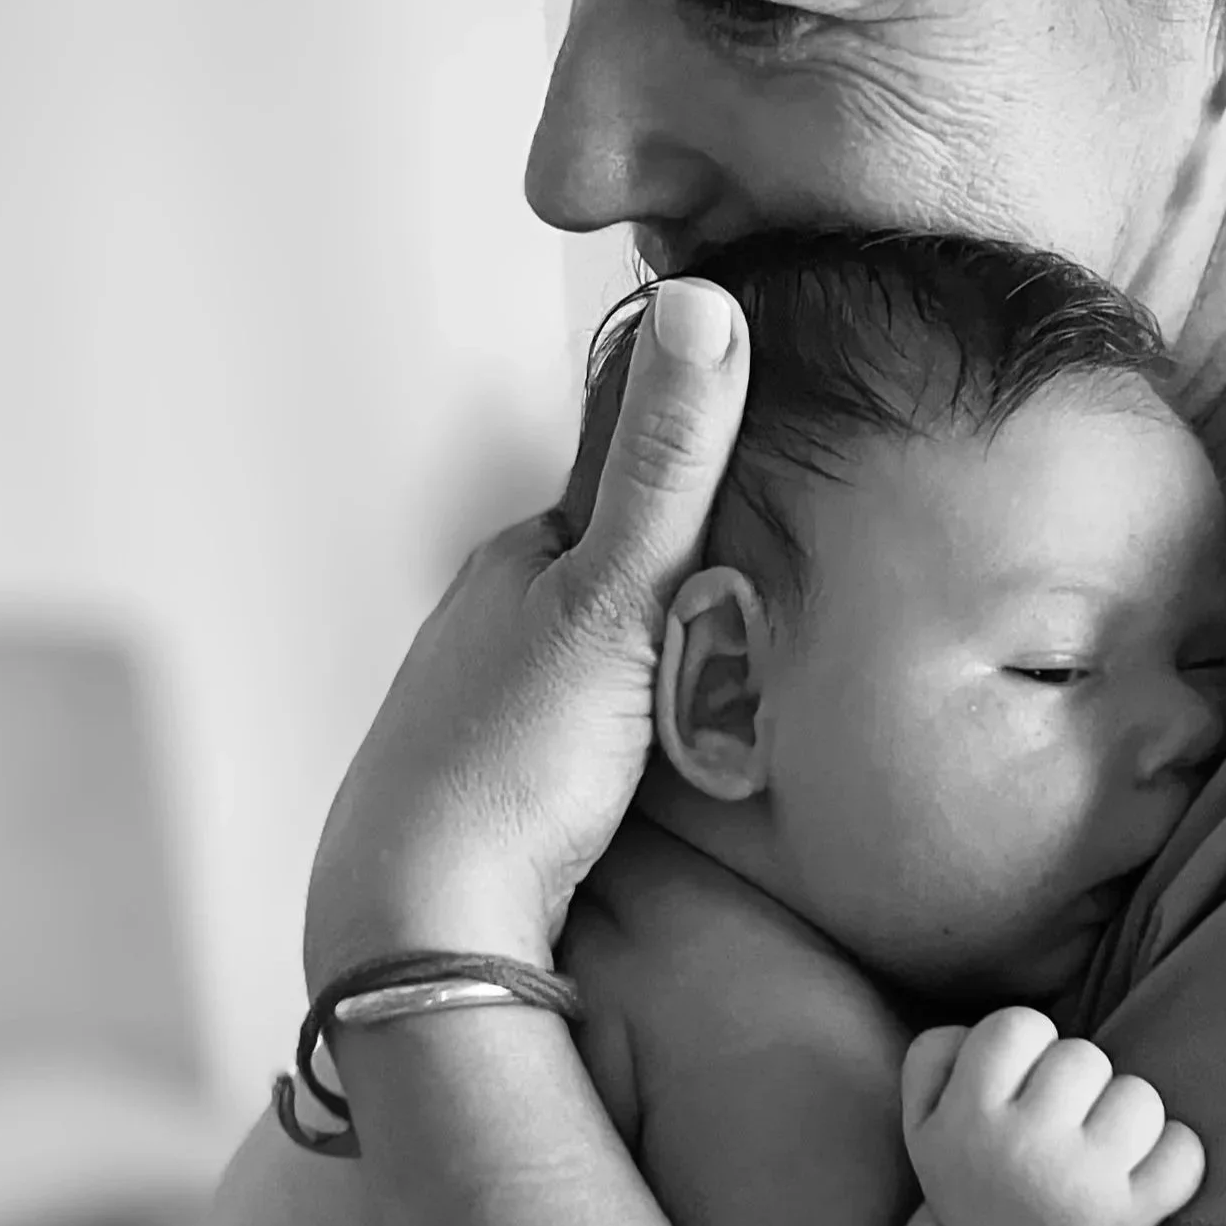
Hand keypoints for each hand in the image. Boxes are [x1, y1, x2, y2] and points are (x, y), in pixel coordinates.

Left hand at [302, 277, 750, 981]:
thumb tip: (700, 299)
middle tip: (792, 614)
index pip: (639, 483)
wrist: (423, 925)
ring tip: (744, 701)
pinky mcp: (502, 790)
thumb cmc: (511, 766)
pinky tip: (674, 772)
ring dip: (672, 672)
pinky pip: (597, 738)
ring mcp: (487, 706)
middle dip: (700, 586)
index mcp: (518, 554)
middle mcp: (491, 620)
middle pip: (628, 577)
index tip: (802, 482)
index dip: (720, 482)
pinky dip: (642, 738)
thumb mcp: (614, 598)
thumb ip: (667, 465)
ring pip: (610, 663)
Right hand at [900, 1008, 1204, 1225]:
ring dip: (1126, 1112)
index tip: (1023, 1080)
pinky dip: (1175, 1153)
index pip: (1017, 1026)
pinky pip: (1184, 1151)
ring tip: (1100, 1142)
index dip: (1028, 1045)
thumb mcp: (920, 1120)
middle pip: (1084, 1056)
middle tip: (1063, 1116)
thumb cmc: (968, 1175)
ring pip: (1140, 1096)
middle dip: (1079, 1079)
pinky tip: (1143, 1167)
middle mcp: (1026, 1148)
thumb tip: (973, 1029)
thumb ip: (932, 1056)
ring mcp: (1084, 1183)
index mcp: (970, 1117)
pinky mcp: (1132, 1218)